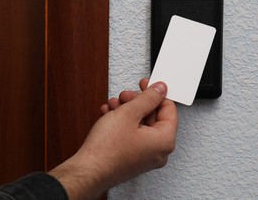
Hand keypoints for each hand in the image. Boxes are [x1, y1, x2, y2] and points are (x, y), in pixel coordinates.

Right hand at [49, 79, 177, 198]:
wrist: (88, 171)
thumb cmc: (107, 150)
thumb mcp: (129, 113)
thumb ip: (148, 98)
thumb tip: (160, 89)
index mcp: (165, 140)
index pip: (169, 109)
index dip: (156, 93)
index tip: (146, 85)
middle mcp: (159, 151)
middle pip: (154, 116)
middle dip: (137, 102)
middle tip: (126, 96)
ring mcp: (146, 156)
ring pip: (141, 124)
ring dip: (127, 111)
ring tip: (114, 106)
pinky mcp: (133, 158)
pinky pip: (134, 134)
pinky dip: (123, 123)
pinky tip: (110, 115)